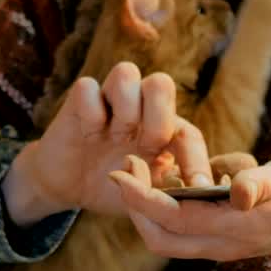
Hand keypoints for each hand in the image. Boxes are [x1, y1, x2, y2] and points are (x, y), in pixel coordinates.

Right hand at [3, 62, 211, 225]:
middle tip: (146, 148)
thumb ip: (171, 192)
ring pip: (126, 73)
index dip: (195, 160)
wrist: (70, 189)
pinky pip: (87, 86)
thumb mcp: (146, 198)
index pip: (189, 134)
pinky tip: (88, 136)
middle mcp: (141, 107)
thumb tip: (200, 189)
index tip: (195, 187)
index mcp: (164, 130)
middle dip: (158, 120)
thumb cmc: (114, 188)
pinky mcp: (79, 101)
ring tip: (115, 139)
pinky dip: (90, 113)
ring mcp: (109, 100)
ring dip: (124, 112)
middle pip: (161, 83)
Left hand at [109, 152, 270, 270]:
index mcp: (241, 226)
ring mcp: (225, 246)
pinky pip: (184, 232)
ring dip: (148, 209)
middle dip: (135, 207)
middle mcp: (227, 243)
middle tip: (128, 166)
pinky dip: (166, 210)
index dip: (141, 198)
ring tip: (145, 167)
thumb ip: (264, 183)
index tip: (119, 172)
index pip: (176, 218)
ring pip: (169, 239)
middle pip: (161, 239)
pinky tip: (172, 177)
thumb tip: (235, 191)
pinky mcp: (227, 240)